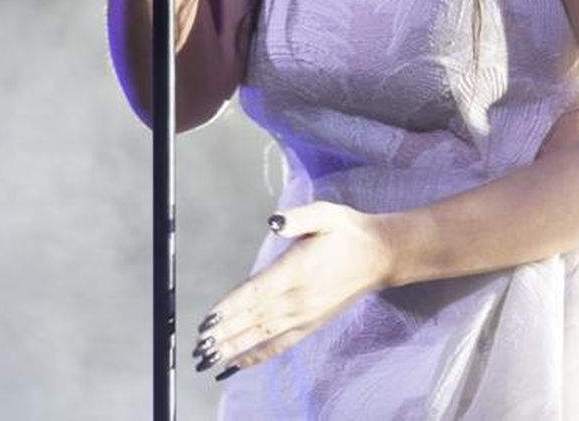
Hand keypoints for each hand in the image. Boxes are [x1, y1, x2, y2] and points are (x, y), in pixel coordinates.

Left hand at [192, 202, 394, 378]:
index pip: (256, 292)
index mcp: (297, 270)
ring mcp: (305, 315)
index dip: (230, 308)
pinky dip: (258, 355)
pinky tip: (238, 363)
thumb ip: (298, 218)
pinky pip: (281, 344)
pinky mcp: (311, 324)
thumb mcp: (326, 214)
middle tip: (198, 346)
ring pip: (263, 335)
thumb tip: (275, 222)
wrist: (380, 255)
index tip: (207, 321)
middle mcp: (298, 298)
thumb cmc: (348, 231)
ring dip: (234, 347)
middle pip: (253, 319)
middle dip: (224, 333)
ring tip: (209, 358)